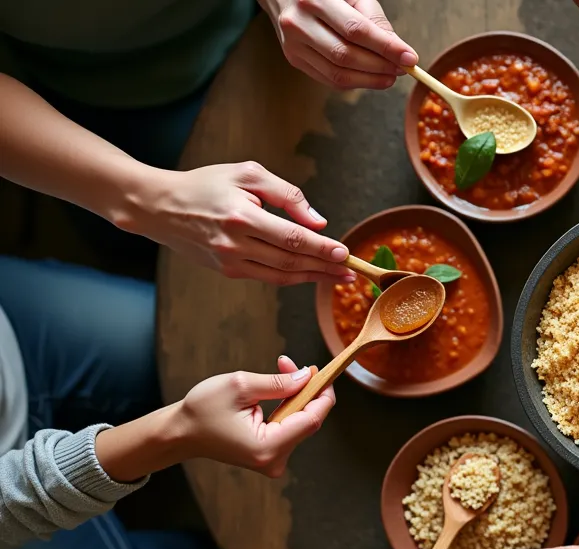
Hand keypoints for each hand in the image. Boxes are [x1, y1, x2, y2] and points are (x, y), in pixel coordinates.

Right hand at [119, 162, 351, 284]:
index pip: (292, 238)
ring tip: (338, 277)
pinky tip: (310, 274)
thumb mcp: (247, 174)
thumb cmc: (205, 184)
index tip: (344, 252)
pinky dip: (292, 277)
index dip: (321, 248)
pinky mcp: (227, 270)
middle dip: (325, 267)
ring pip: (281, 274)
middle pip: (291, 260)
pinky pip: (267, 277)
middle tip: (351, 271)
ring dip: (313, 277)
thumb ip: (286, 194)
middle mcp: (236, 244)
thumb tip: (317, 221)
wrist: (159, 206)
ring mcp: (230, 261)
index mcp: (242, 217)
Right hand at [174, 355, 336, 476]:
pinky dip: (288, 404)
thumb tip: (306, 377)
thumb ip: (278, 383)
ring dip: (295, 393)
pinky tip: (279, 388)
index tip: (321, 370)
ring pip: (300, 420)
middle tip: (289, 363)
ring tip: (282, 368)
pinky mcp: (271, 453)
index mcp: (267, 447)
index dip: (322, 392)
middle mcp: (274, 459)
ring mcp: (273, 459)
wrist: (181, 433)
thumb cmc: (202, 410)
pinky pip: (290, 425)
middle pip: (308, 419)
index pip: (312, 419)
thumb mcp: (239, 385)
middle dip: (304, 387)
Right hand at [261, 0, 417, 89]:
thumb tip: (399, 52)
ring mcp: (293, 44)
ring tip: (391, 76)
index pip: (356, 31)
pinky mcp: (294, 59)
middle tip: (403, 69)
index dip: (386, 48)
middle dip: (381, 67)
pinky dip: (355, 82)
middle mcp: (298, 23)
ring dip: (370, 80)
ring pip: (337, 74)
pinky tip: (371, 78)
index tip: (410, 59)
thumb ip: (375, 21)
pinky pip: (329, 79)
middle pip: (346, 56)